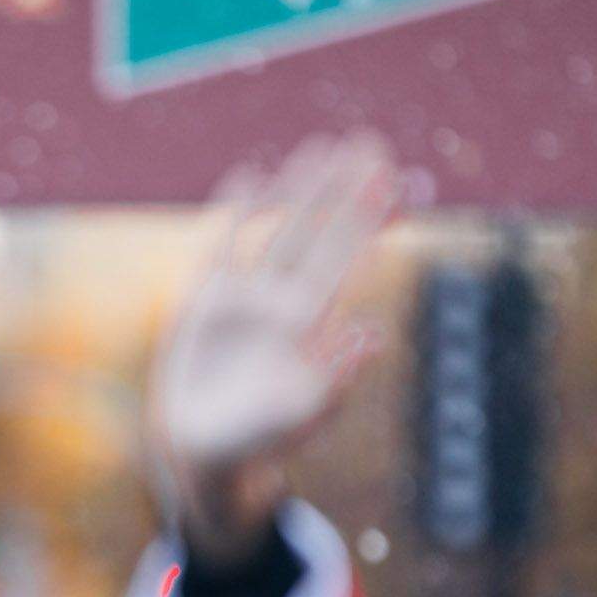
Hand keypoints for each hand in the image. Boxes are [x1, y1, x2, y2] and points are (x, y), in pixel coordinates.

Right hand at [151, 132, 398, 557]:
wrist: (206, 452)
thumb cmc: (260, 441)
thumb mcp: (304, 417)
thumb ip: (338, 379)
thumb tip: (373, 336)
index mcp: (311, 324)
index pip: (346, 259)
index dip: (367, 221)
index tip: (392, 181)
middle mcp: (283, 302)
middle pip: (318, 233)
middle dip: (343, 191)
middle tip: (370, 144)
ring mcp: (244, 298)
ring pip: (275, 229)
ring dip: (298, 189)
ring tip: (321, 147)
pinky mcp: (203, 303)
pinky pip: (220, 247)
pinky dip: (232, 213)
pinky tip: (248, 174)